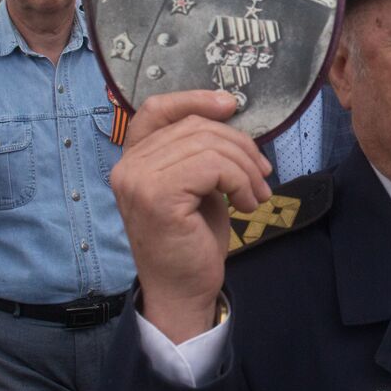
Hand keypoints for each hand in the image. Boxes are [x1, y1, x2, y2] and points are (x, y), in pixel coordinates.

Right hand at [112, 90, 272, 343]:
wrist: (183, 291)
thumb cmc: (192, 239)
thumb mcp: (197, 185)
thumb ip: (201, 151)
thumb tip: (231, 115)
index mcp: (134, 159)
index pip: (156, 109)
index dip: (194, 98)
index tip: (231, 106)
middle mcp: (128, 166)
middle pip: (195, 127)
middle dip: (240, 146)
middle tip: (262, 175)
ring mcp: (139, 180)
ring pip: (209, 146)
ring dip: (245, 168)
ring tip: (257, 194)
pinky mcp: (158, 196)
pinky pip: (212, 166)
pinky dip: (240, 182)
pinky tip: (245, 204)